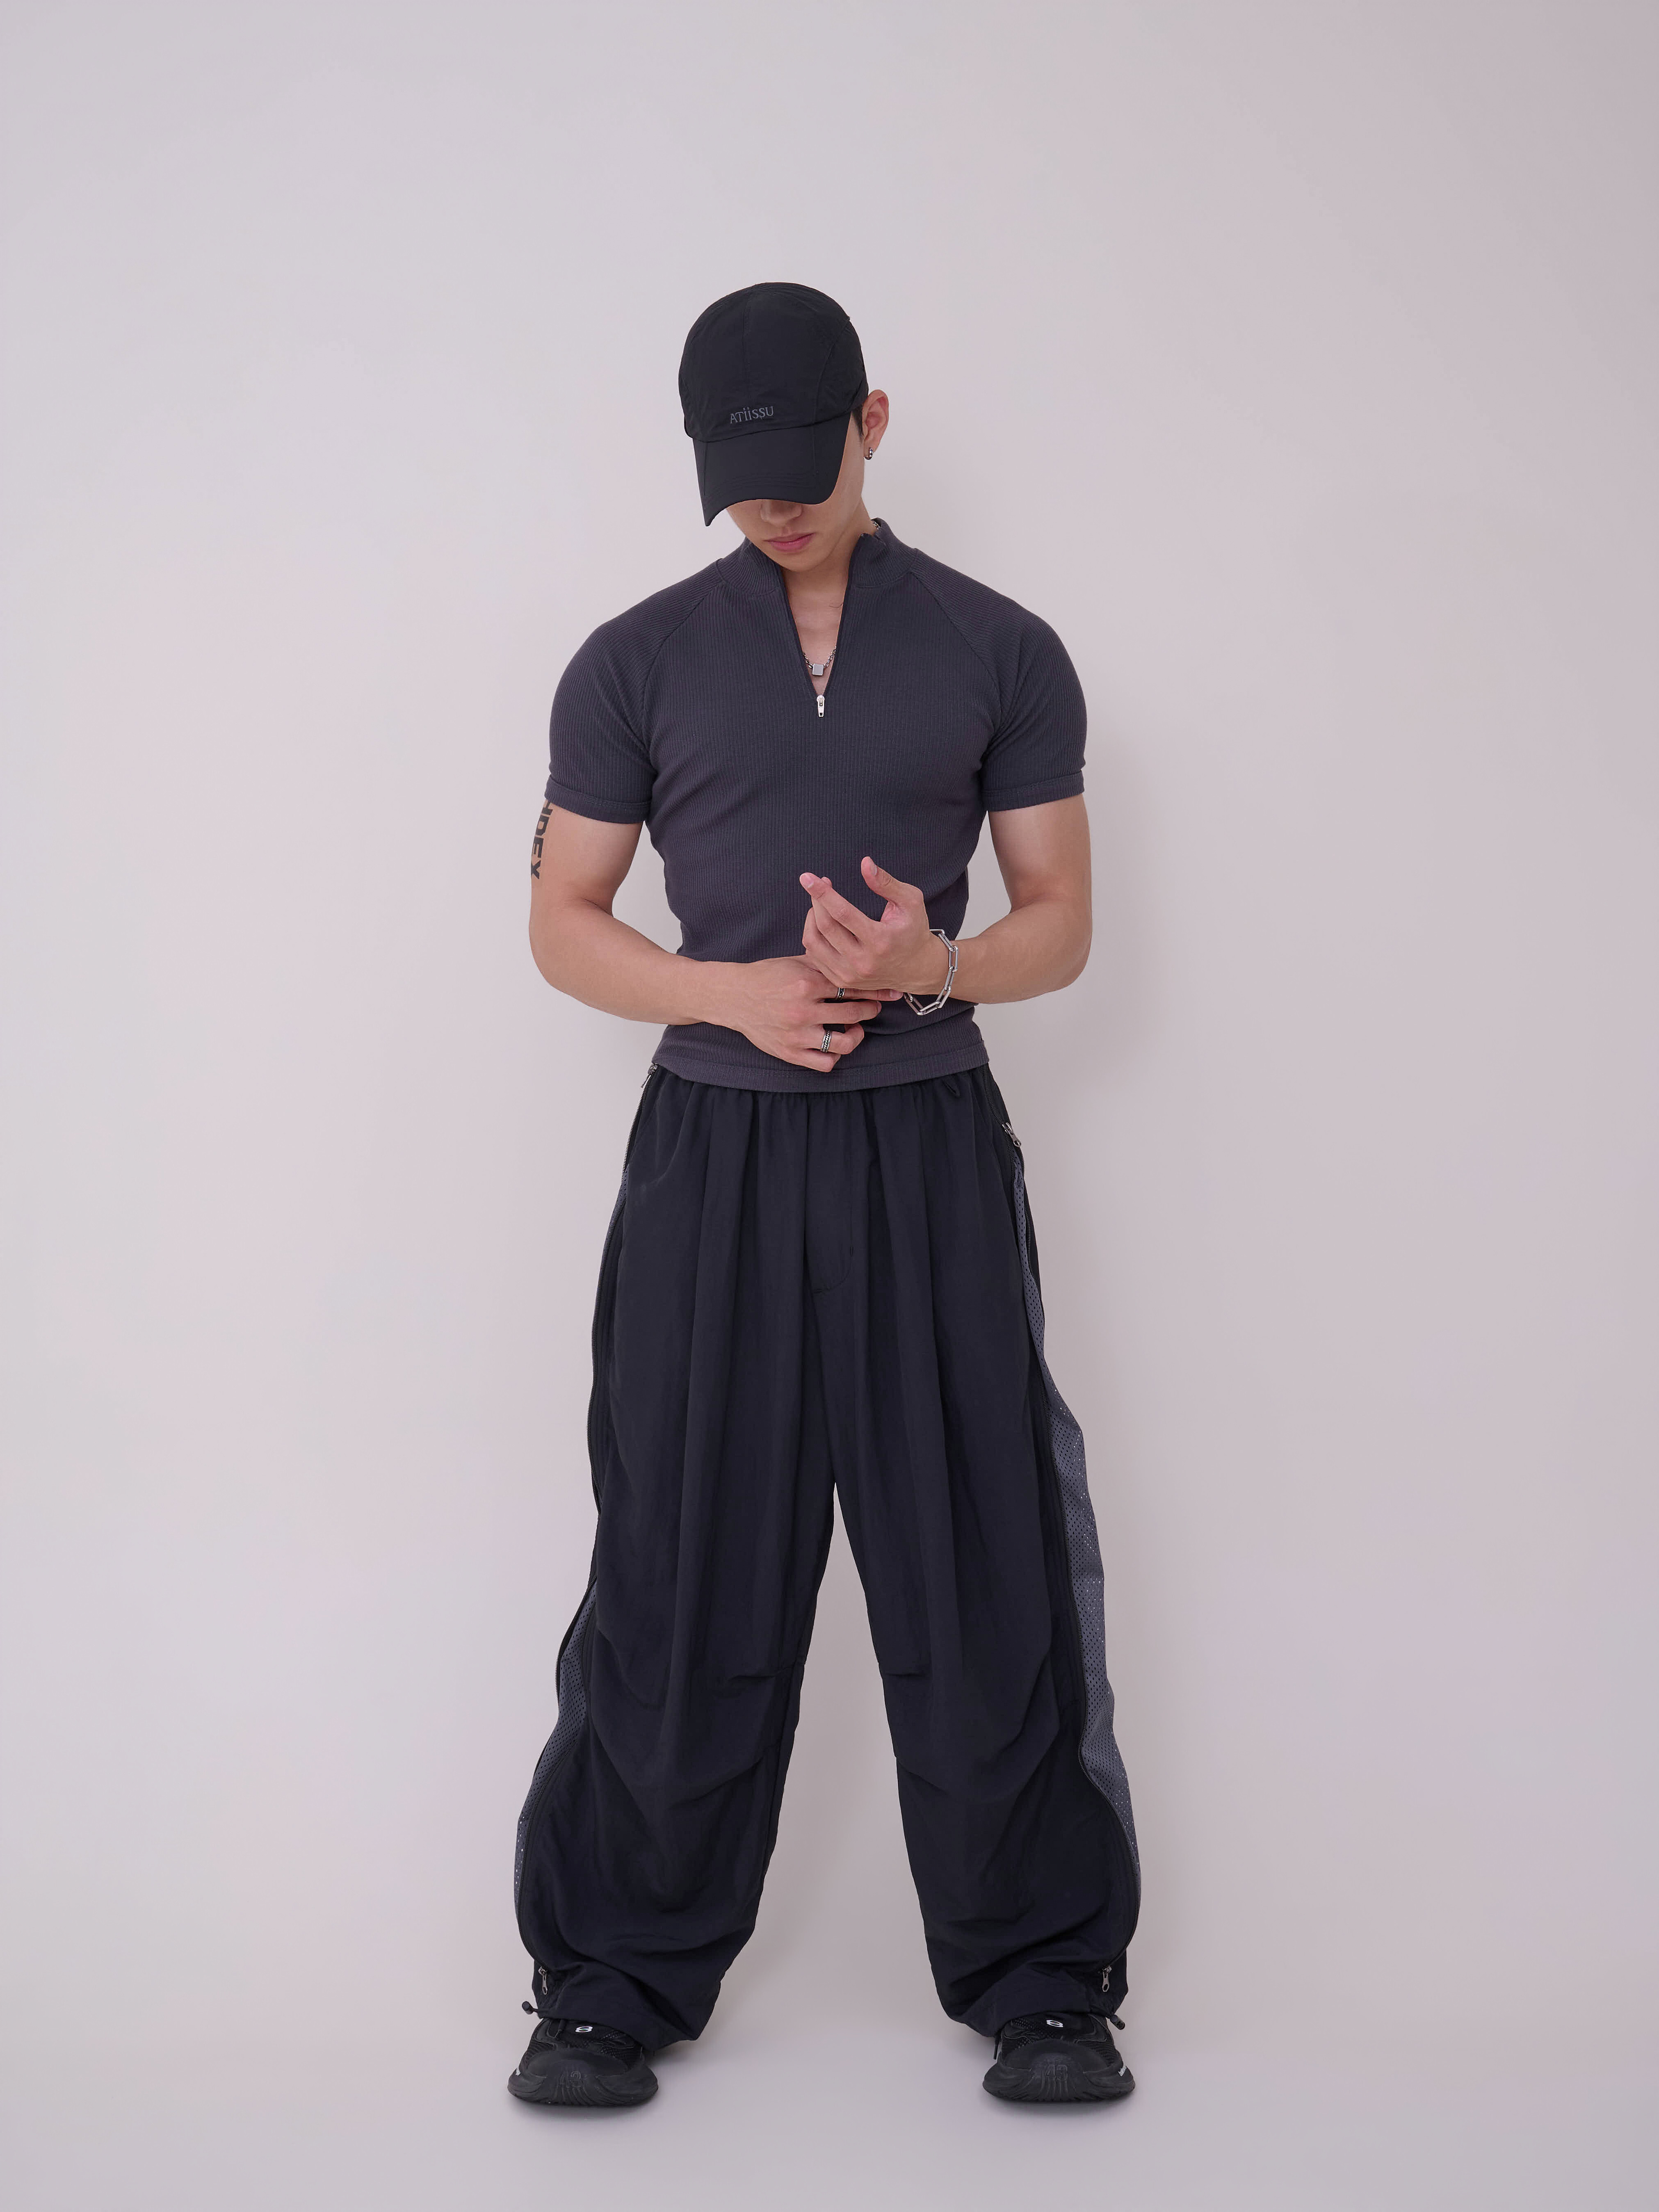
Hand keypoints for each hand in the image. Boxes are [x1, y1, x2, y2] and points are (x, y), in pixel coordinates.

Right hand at [709, 956, 894, 1073]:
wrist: (734, 996)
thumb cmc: (767, 976)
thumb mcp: (795, 962)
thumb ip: (825, 962)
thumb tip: (856, 954)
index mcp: (805, 983)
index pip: (850, 986)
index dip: (873, 988)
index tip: (888, 990)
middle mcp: (802, 1010)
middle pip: (853, 1012)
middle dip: (870, 1008)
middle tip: (874, 1006)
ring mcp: (796, 1034)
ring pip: (843, 1042)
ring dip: (857, 1034)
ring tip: (856, 1028)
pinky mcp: (789, 1052)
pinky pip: (824, 1062)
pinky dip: (835, 1055)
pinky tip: (835, 1044)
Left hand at [799, 858, 949, 996]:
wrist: (917, 968)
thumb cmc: (914, 929)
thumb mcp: (910, 901)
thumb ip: (886, 883)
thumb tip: (865, 863)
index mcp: (880, 941)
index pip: (842, 913)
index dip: (822, 892)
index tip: (807, 877)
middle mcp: (863, 962)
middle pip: (825, 926)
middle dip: (816, 900)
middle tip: (816, 884)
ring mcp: (850, 974)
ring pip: (814, 943)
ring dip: (811, 918)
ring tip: (819, 904)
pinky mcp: (842, 981)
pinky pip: (815, 956)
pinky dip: (813, 936)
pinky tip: (821, 924)